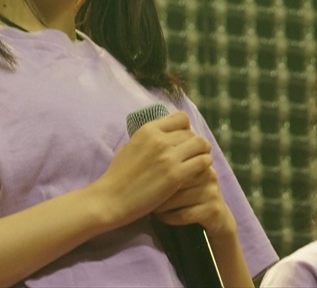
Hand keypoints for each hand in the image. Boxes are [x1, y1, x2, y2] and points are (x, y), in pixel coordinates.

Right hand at [90, 112, 213, 228]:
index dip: (186, 128)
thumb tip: (157, 136)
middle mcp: (159, 139)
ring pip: (201, 145)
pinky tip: (199, 173)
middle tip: (193, 155)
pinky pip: (202, 162)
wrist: (111, 198)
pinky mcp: (176, 175)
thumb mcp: (127, 147)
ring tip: (199, 162)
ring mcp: (168, 156)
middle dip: (194, 143)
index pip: (181, 118)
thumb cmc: (116, 175)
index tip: (183, 140)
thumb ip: (145, 139)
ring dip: (203, 153)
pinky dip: (204, 165)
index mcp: (148, 129)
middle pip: (192, 133)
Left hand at [152, 165, 237, 239]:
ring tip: (153, 207)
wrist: (218, 217)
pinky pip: (183, 214)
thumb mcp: (186, 177)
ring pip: (176, 198)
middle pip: (174, 179)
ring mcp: (211, 192)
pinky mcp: (212, 210)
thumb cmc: (194, 194)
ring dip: (160, 205)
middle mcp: (207, 174)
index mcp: (199, 161)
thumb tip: (145, 156)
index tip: (146, 181)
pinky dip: (169, 217)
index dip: (157, 173)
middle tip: (147, 196)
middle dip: (157, 189)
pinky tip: (162, 217)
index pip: (174, 162)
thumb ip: (173, 165)